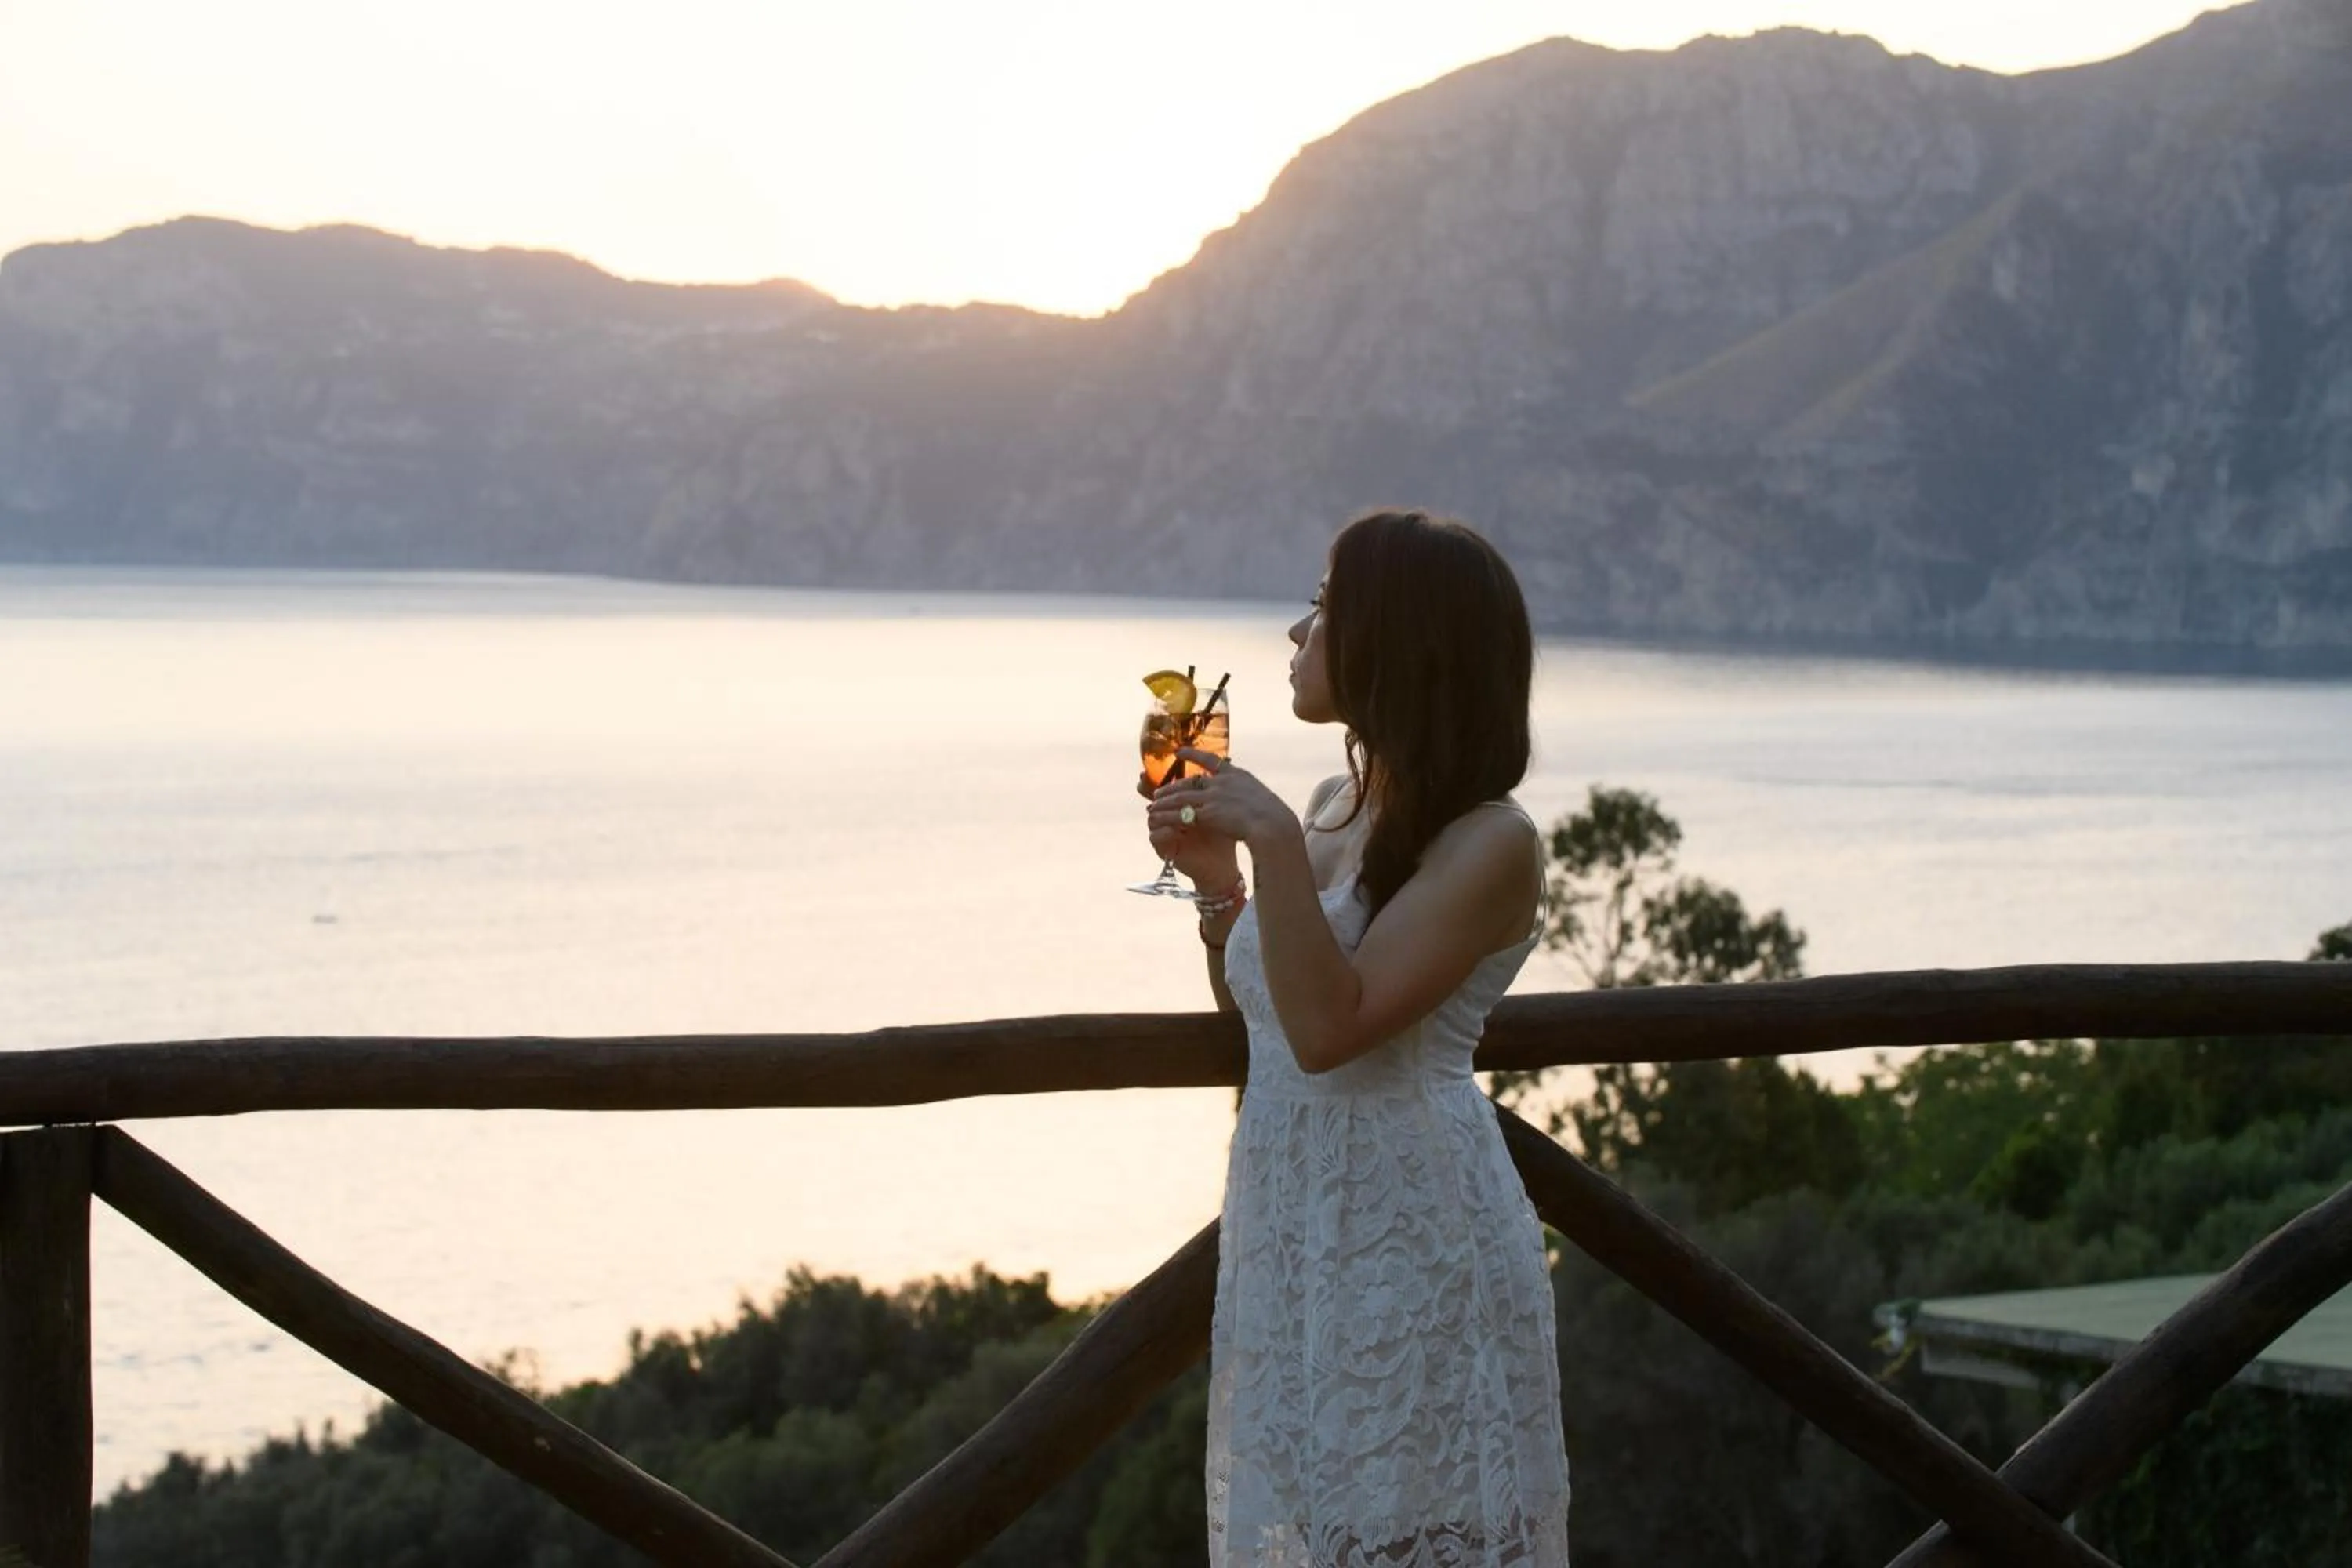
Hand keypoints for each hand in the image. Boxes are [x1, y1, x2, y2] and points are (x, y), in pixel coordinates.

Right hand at [1138, 767, 1240, 886]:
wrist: (1222, 864)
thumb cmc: (1223, 836)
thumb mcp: (1221, 810)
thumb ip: (1216, 790)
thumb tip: (1226, 760)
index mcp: (1182, 807)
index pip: (1167, 788)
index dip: (1157, 777)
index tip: (1150, 767)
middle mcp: (1170, 817)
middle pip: (1155, 799)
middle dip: (1150, 790)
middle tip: (1143, 781)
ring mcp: (1165, 832)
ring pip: (1152, 817)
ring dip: (1160, 812)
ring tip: (1164, 808)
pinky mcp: (1164, 848)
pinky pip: (1155, 837)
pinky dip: (1163, 832)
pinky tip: (1173, 829)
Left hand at [1144, 749, 1295, 855]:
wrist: (1273, 825)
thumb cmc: (1275, 819)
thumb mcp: (1264, 800)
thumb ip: (1250, 798)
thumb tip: (1251, 803)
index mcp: (1238, 776)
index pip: (1213, 761)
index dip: (1194, 755)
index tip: (1179, 751)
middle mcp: (1223, 782)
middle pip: (1191, 781)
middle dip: (1173, 786)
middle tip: (1158, 791)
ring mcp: (1214, 796)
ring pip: (1182, 796)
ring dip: (1165, 801)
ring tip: (1152, 804)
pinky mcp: (1207, 812)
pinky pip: (1181, 813)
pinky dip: (1167, 815)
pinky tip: (1156, 818)